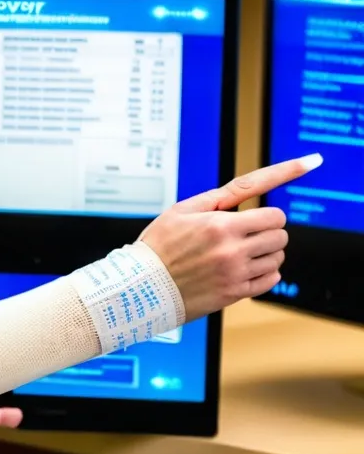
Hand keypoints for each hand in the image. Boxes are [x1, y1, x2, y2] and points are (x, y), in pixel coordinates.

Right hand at [140, 154, 321, 322]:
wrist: (142, 287)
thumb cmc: (158, 246)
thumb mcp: (180, 211)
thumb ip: (217, 199)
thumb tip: (246, 189)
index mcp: (219, 225)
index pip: (269, 207)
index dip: (290, 177)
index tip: (310, 161)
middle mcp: (231, 249)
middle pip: (279, 230)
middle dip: (267, 227)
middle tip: (247, 230)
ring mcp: (236, 272)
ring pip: (278, 255)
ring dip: (266, 249)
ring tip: (241, 250)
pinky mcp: (236, 293)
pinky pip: (272, 278)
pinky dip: (265, 271)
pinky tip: (245, 266)